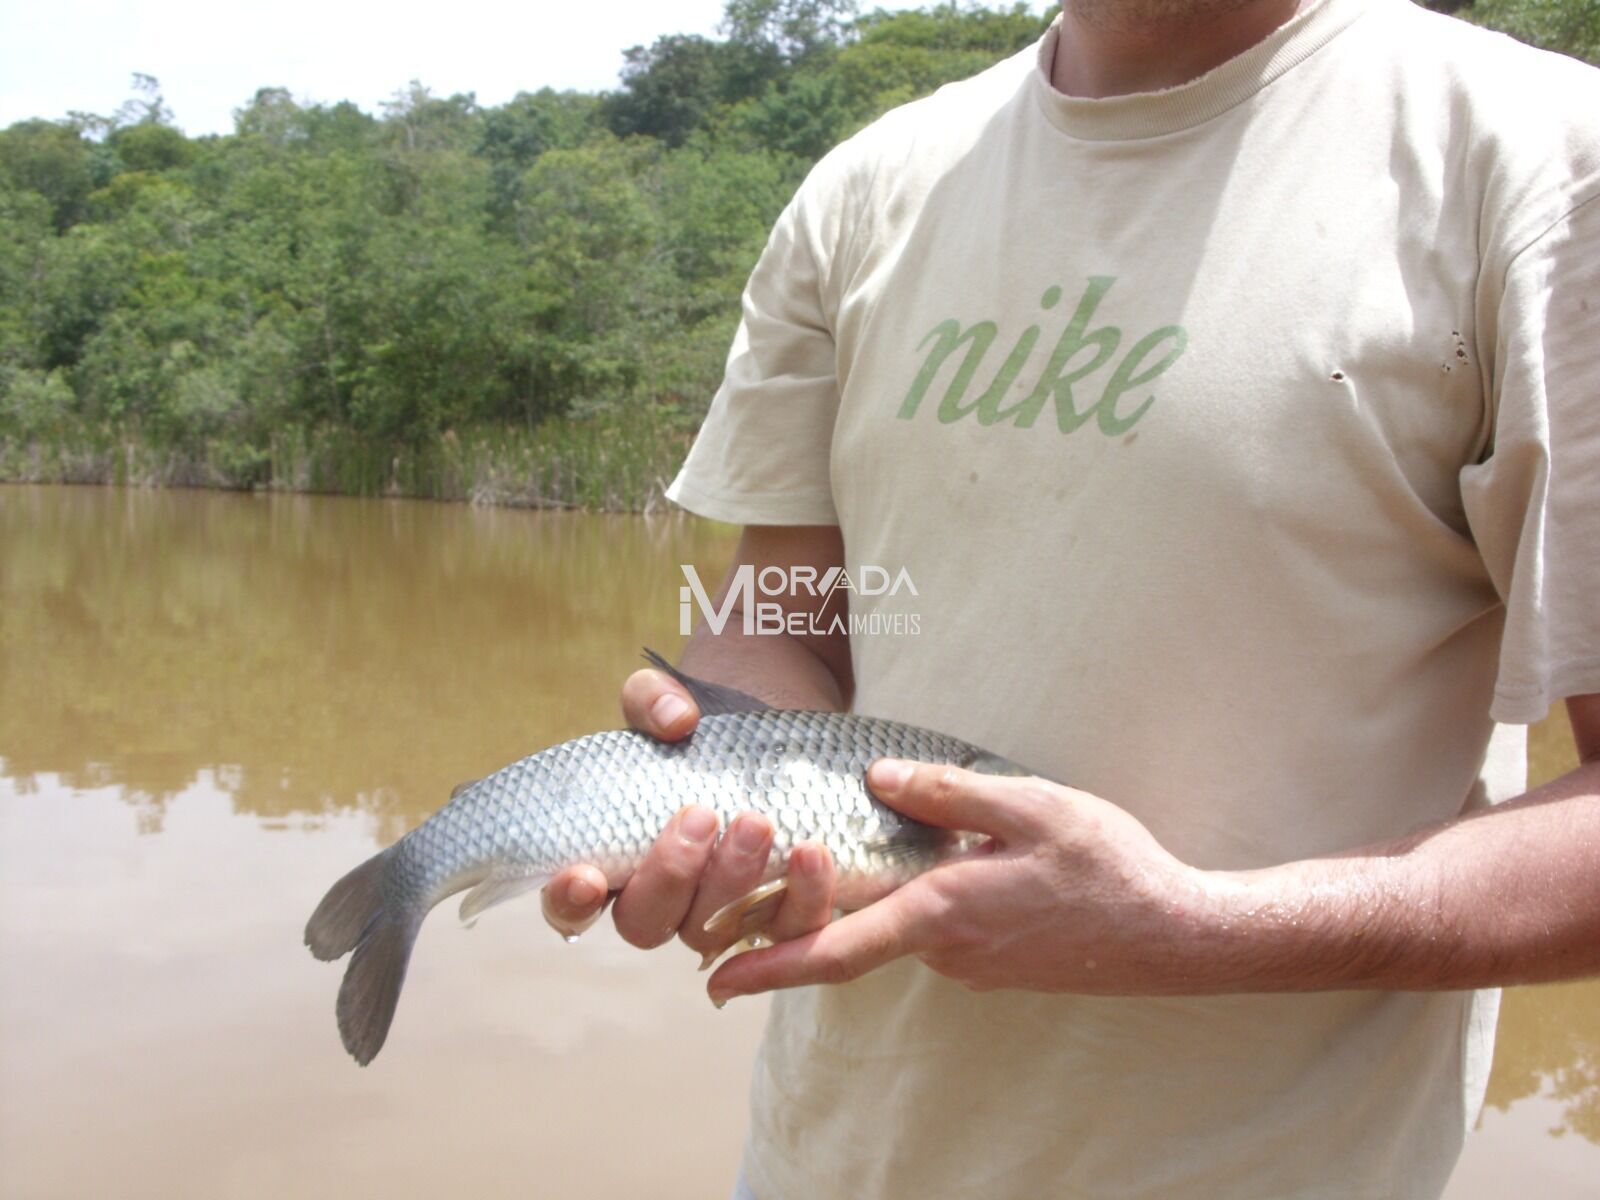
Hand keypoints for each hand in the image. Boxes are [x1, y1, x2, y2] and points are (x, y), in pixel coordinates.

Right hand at [540, 665, 838, 961]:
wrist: (776, 734)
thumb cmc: (703, 730)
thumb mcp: (669, 702)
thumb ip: (653, 700)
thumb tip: (674, 718)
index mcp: (612, 860)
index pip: (572, 905)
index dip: (569, 902)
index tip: (586, 875)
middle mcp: (663, 901)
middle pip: (646, 924)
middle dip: (671, 874)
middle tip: (700, 815)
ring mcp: (720, 916)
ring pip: (714, 932)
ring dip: (734, 883)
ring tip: (756, 820)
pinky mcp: (782, 913)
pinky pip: (791, 931)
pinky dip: (803, 899)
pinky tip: (811, 853)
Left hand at [704, 759, 1217, 1005]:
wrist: (1175, 935)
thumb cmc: (1108, 867)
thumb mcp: (1031, 805)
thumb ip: (947, 792)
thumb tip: (872, 779)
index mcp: (944, 912)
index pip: (837, 951)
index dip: (770, 967)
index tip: (716, 982)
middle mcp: (946, 950)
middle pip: (856, 936)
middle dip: (800, 921)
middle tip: (747, 898)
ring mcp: (970, 964)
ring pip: (898, 927)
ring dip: (867, 901)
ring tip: (841, 852)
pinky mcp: (993, 964)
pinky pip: (933, 930)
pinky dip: (911, 904)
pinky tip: (933, 865)